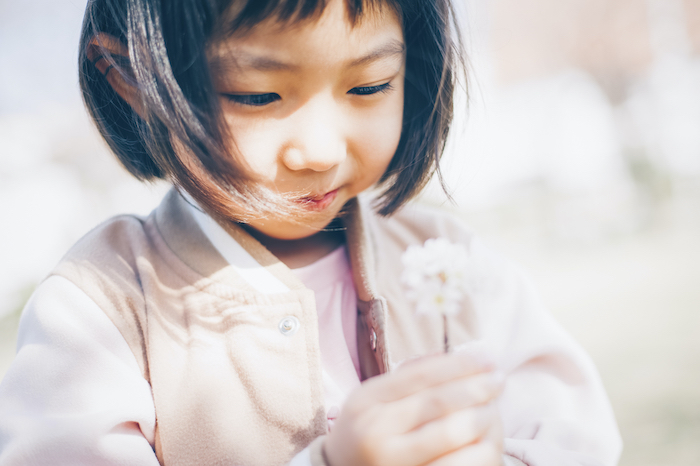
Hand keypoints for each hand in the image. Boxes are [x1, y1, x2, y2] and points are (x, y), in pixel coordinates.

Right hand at [323, 352, 503, 465]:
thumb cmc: (366, 433)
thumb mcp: (374, 400)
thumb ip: (409, 379)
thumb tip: (460, 357)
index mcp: (367, 401)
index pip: (420, 375)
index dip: (459, 364)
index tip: (488, 358)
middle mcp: (375, 430)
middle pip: (436, 402)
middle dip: (475, 388)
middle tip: (499, 380)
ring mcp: (391, 461)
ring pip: (448, 434)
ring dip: (479, 418)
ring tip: (493, 410)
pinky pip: (452, 464)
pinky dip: (474, 450)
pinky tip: (485, 441)